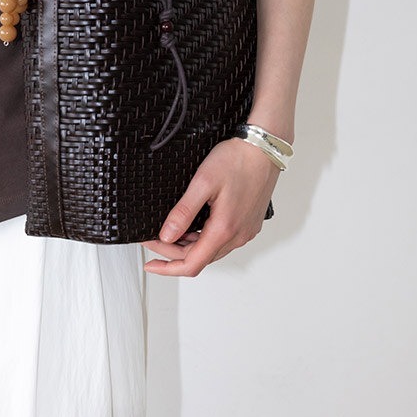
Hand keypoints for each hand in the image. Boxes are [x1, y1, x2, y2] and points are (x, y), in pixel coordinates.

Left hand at [144, 135, 278, 273]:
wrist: (264, 148)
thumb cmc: (238, 160)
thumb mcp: (202, 183)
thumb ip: (183, 212)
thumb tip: (166, 235)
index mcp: (224, 229)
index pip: (191, 265)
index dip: (167, 268)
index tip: (151, 265)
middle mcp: (238, 236)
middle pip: (200, 259)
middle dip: (172, 254)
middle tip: (153, 239)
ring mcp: (245, 231)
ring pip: (211, 251)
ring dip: (188, 247)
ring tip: (170, 233)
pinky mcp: (249, 224)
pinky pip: (223, 241)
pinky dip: (203, 240)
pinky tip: (193, 228)